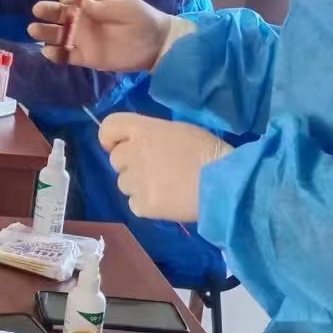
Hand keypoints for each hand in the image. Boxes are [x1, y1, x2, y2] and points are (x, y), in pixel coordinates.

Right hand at [28, 0, 192, 71]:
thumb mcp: (121, 5)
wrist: (156, 43)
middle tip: (39, 11)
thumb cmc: (140, 18)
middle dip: (47, 11)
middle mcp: (82, 20)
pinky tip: (48, 51)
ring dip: (45, 32)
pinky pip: (66, 56)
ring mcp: (82, 39)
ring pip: (57, 35)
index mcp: (90, 3)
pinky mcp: (86, 57)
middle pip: (58, 14)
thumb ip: (98, 5)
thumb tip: (76, 0)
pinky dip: (55, 54)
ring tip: (34, 30)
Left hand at [100, 113, 232, 222]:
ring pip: (124, 184)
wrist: (224, 184)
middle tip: (155, 169)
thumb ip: (153, 135)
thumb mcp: (179, 130)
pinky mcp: (143, 205)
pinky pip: (135, 204)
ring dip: (138, 185)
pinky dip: (147, 205)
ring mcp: (136, 181)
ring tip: (164, 187)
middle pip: (116, 160)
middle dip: (130, 164)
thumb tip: (143, 145)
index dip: (110, 137)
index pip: (108, 127)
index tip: (119, 145)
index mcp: (143, 130)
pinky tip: (167, 202)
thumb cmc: (208, 152)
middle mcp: (134, 153)